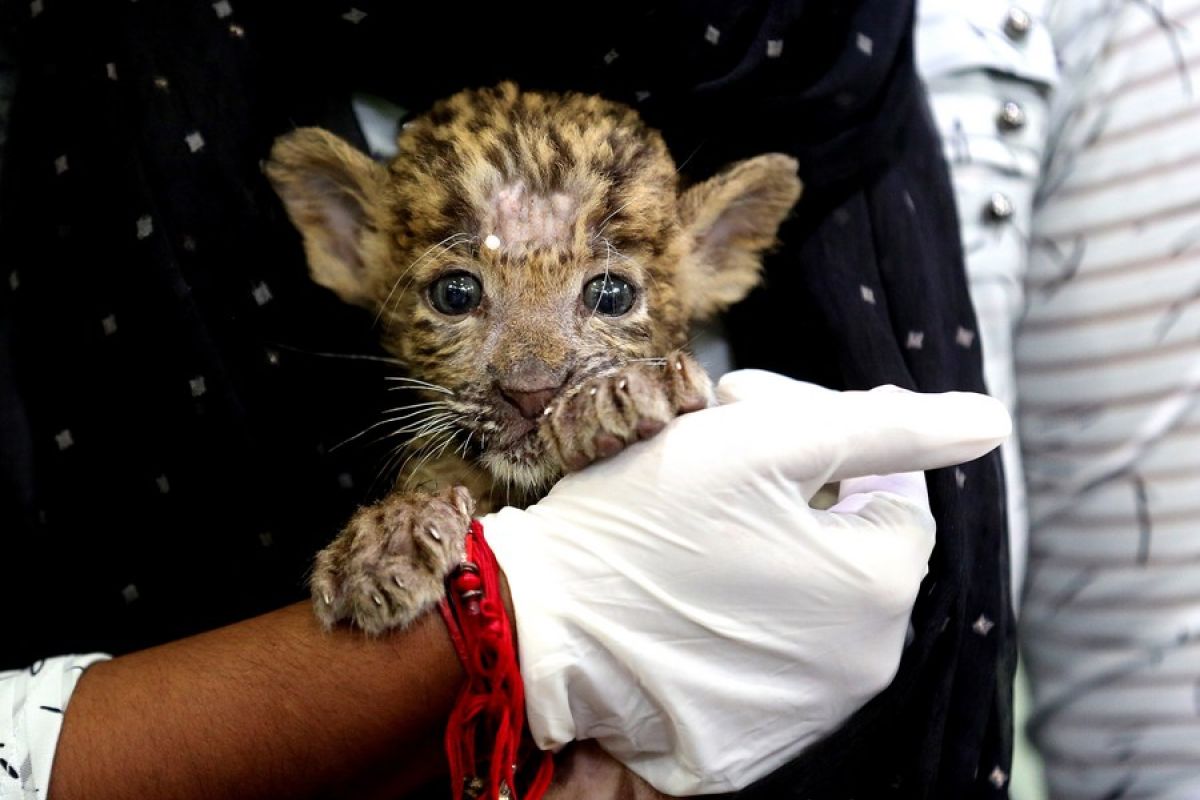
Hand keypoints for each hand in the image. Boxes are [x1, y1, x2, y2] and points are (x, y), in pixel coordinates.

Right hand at [484, 370, 1009, 795]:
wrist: (537, 630)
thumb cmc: (641, 527)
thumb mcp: (763, 447)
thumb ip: (887, 427)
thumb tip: (990, 422)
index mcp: (877, 590)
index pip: (885, 485)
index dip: (816, 432)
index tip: (742, 410)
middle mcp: (861, 668)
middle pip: (846, 540)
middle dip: (791, 482)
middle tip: (710, 447)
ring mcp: (806, 715)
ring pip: (808, 596)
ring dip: (763, 541)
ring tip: (687, 514)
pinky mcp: (749, 743)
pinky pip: (767, 651)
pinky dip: (737, 606)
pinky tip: (678, 578)